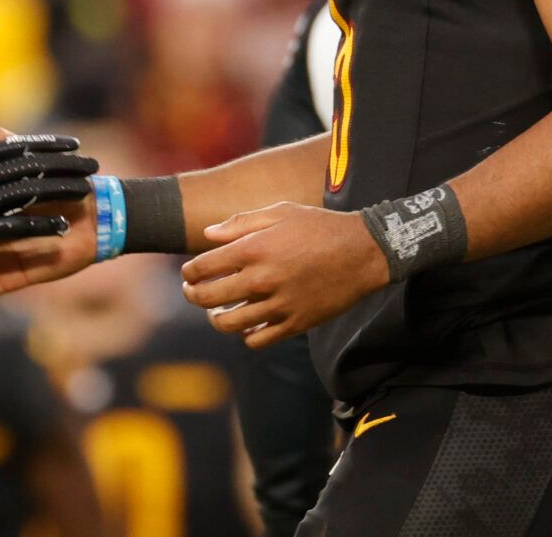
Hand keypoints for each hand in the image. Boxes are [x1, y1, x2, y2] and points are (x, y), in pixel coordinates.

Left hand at [180, 202, 389, 347]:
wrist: (363, 251)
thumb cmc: (319, 226)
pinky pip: (258, 339)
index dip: (189, 272)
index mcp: (254, 249)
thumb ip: (241, 223)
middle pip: (207, 298)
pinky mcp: (296, 323)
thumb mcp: (280, 212)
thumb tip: (209, 235)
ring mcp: (279, 305)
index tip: (189, 273)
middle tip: (191, 292)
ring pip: (228, 324)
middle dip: (192, 295)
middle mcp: (262, 279)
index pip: (202, 268)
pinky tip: (246, 324)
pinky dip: (246, 335)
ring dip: (216, 318)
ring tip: (216, 311)